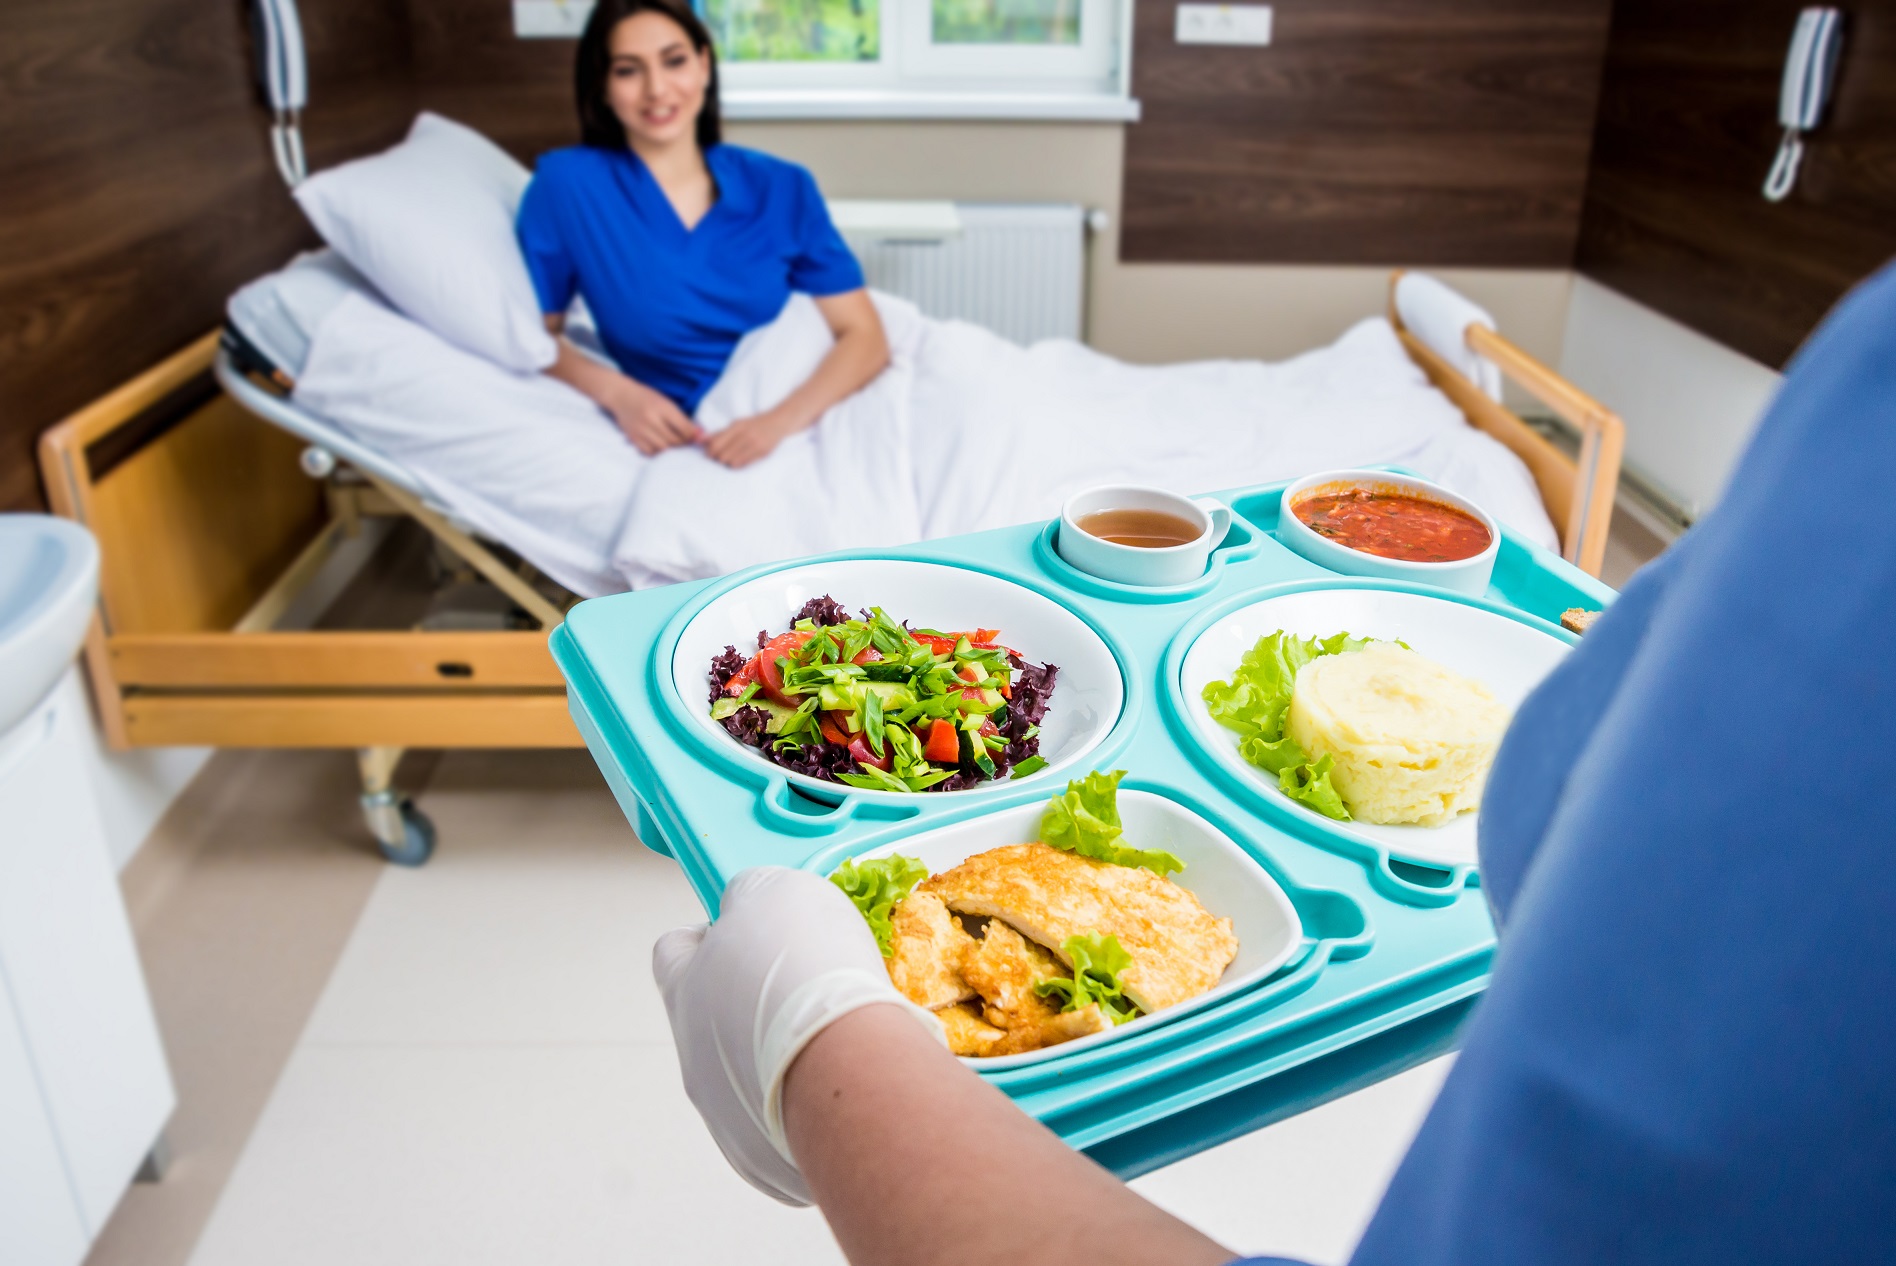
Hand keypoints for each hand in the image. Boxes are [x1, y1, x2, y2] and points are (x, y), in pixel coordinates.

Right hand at [604, 376, 700, 455]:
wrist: (621, 396)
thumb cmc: (647, 398)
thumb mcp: (666, 402)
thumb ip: (682, 419)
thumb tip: (700, 434)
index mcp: (662, 408)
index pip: (684, 428)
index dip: (693, 435)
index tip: (696, 437)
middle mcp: (651, 420)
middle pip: (675, 440)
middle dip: (684, 443)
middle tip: (686, 441)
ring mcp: (641, 430)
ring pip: (664, 449)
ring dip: (672, 449)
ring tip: (674, 444)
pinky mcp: (634, 438)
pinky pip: (650, 452)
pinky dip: (658, 451)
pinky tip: (660, 445)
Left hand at [652, 867, 943, 1205]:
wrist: (847, 1063)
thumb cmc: (807, 970)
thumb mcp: (778, 893)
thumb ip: (754, 896)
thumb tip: (751, 906)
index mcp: (685, 988)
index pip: (673, 952)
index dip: (709, 935)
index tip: (750, 932)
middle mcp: (693, 1054)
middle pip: (712, 1017)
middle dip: (754, 1001)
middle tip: (807, 987)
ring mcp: (723, 1113)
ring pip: (748, 1075)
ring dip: (783, 1055)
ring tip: (836, 1039)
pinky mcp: (762, 1157)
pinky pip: (781, 1122)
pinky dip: (808, 1101)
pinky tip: (842, 1084)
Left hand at [702, 411, 795, 467]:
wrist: (779, 422)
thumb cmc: (755, 424)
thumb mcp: (737, 424)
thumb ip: (720, 433)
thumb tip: (701, 441)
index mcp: (737, 427)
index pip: (716, 444)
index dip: (709, 453)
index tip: (709, 455)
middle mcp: (745, 435)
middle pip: (722, 456)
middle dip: (718, 459)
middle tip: (719, 458)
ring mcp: (755, 444)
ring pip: (732, 462)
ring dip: (728, 463)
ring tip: (730, 459)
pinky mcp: (763, 452)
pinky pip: (744, 464)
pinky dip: (738, 464)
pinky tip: (739, 460)